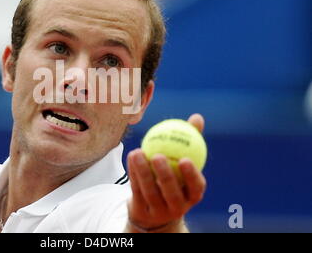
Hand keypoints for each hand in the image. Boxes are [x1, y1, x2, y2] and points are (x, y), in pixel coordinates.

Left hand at [126, 114, 206, 232]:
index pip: (196, 187)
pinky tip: (131, 156)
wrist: (155, 211)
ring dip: (142, 171)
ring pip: (150, 192)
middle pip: (172, 192)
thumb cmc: (175, 179)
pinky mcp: (142, 211)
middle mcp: (178, 207)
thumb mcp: (183, 164)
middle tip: (158, 155)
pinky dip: (133, 173)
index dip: (192, 175)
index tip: (185, 159)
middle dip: (165, 175)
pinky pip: (137, 190)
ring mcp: (159, 212)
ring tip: (138, 152)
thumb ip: (190, 141)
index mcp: (193, 196)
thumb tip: (197, 117)